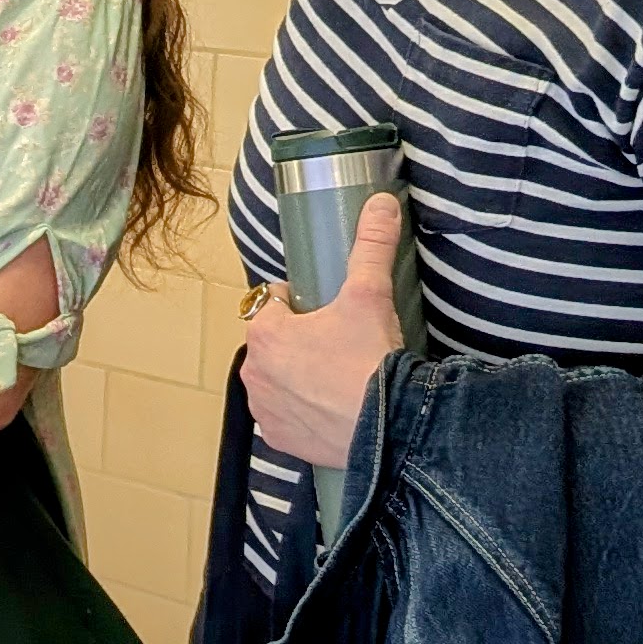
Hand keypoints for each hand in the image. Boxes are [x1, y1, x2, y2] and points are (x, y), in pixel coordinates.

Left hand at [238, 194, 406, 467]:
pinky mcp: (280, 440)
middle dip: (298, 339)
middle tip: (338, 342)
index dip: (299, 301)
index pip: (271, 302)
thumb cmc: (370, 359)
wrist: (388, 428)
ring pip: (276, 380)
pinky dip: (301, 411)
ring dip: (296, 375)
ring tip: (336, 375)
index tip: (325, 308)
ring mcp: (264, 409)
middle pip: (272, 342)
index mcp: (264, 332)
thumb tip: (380, 203)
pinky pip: (284, 417)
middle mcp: (253, 372)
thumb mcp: (370, 294)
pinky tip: (329, 407)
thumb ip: (371, 245)